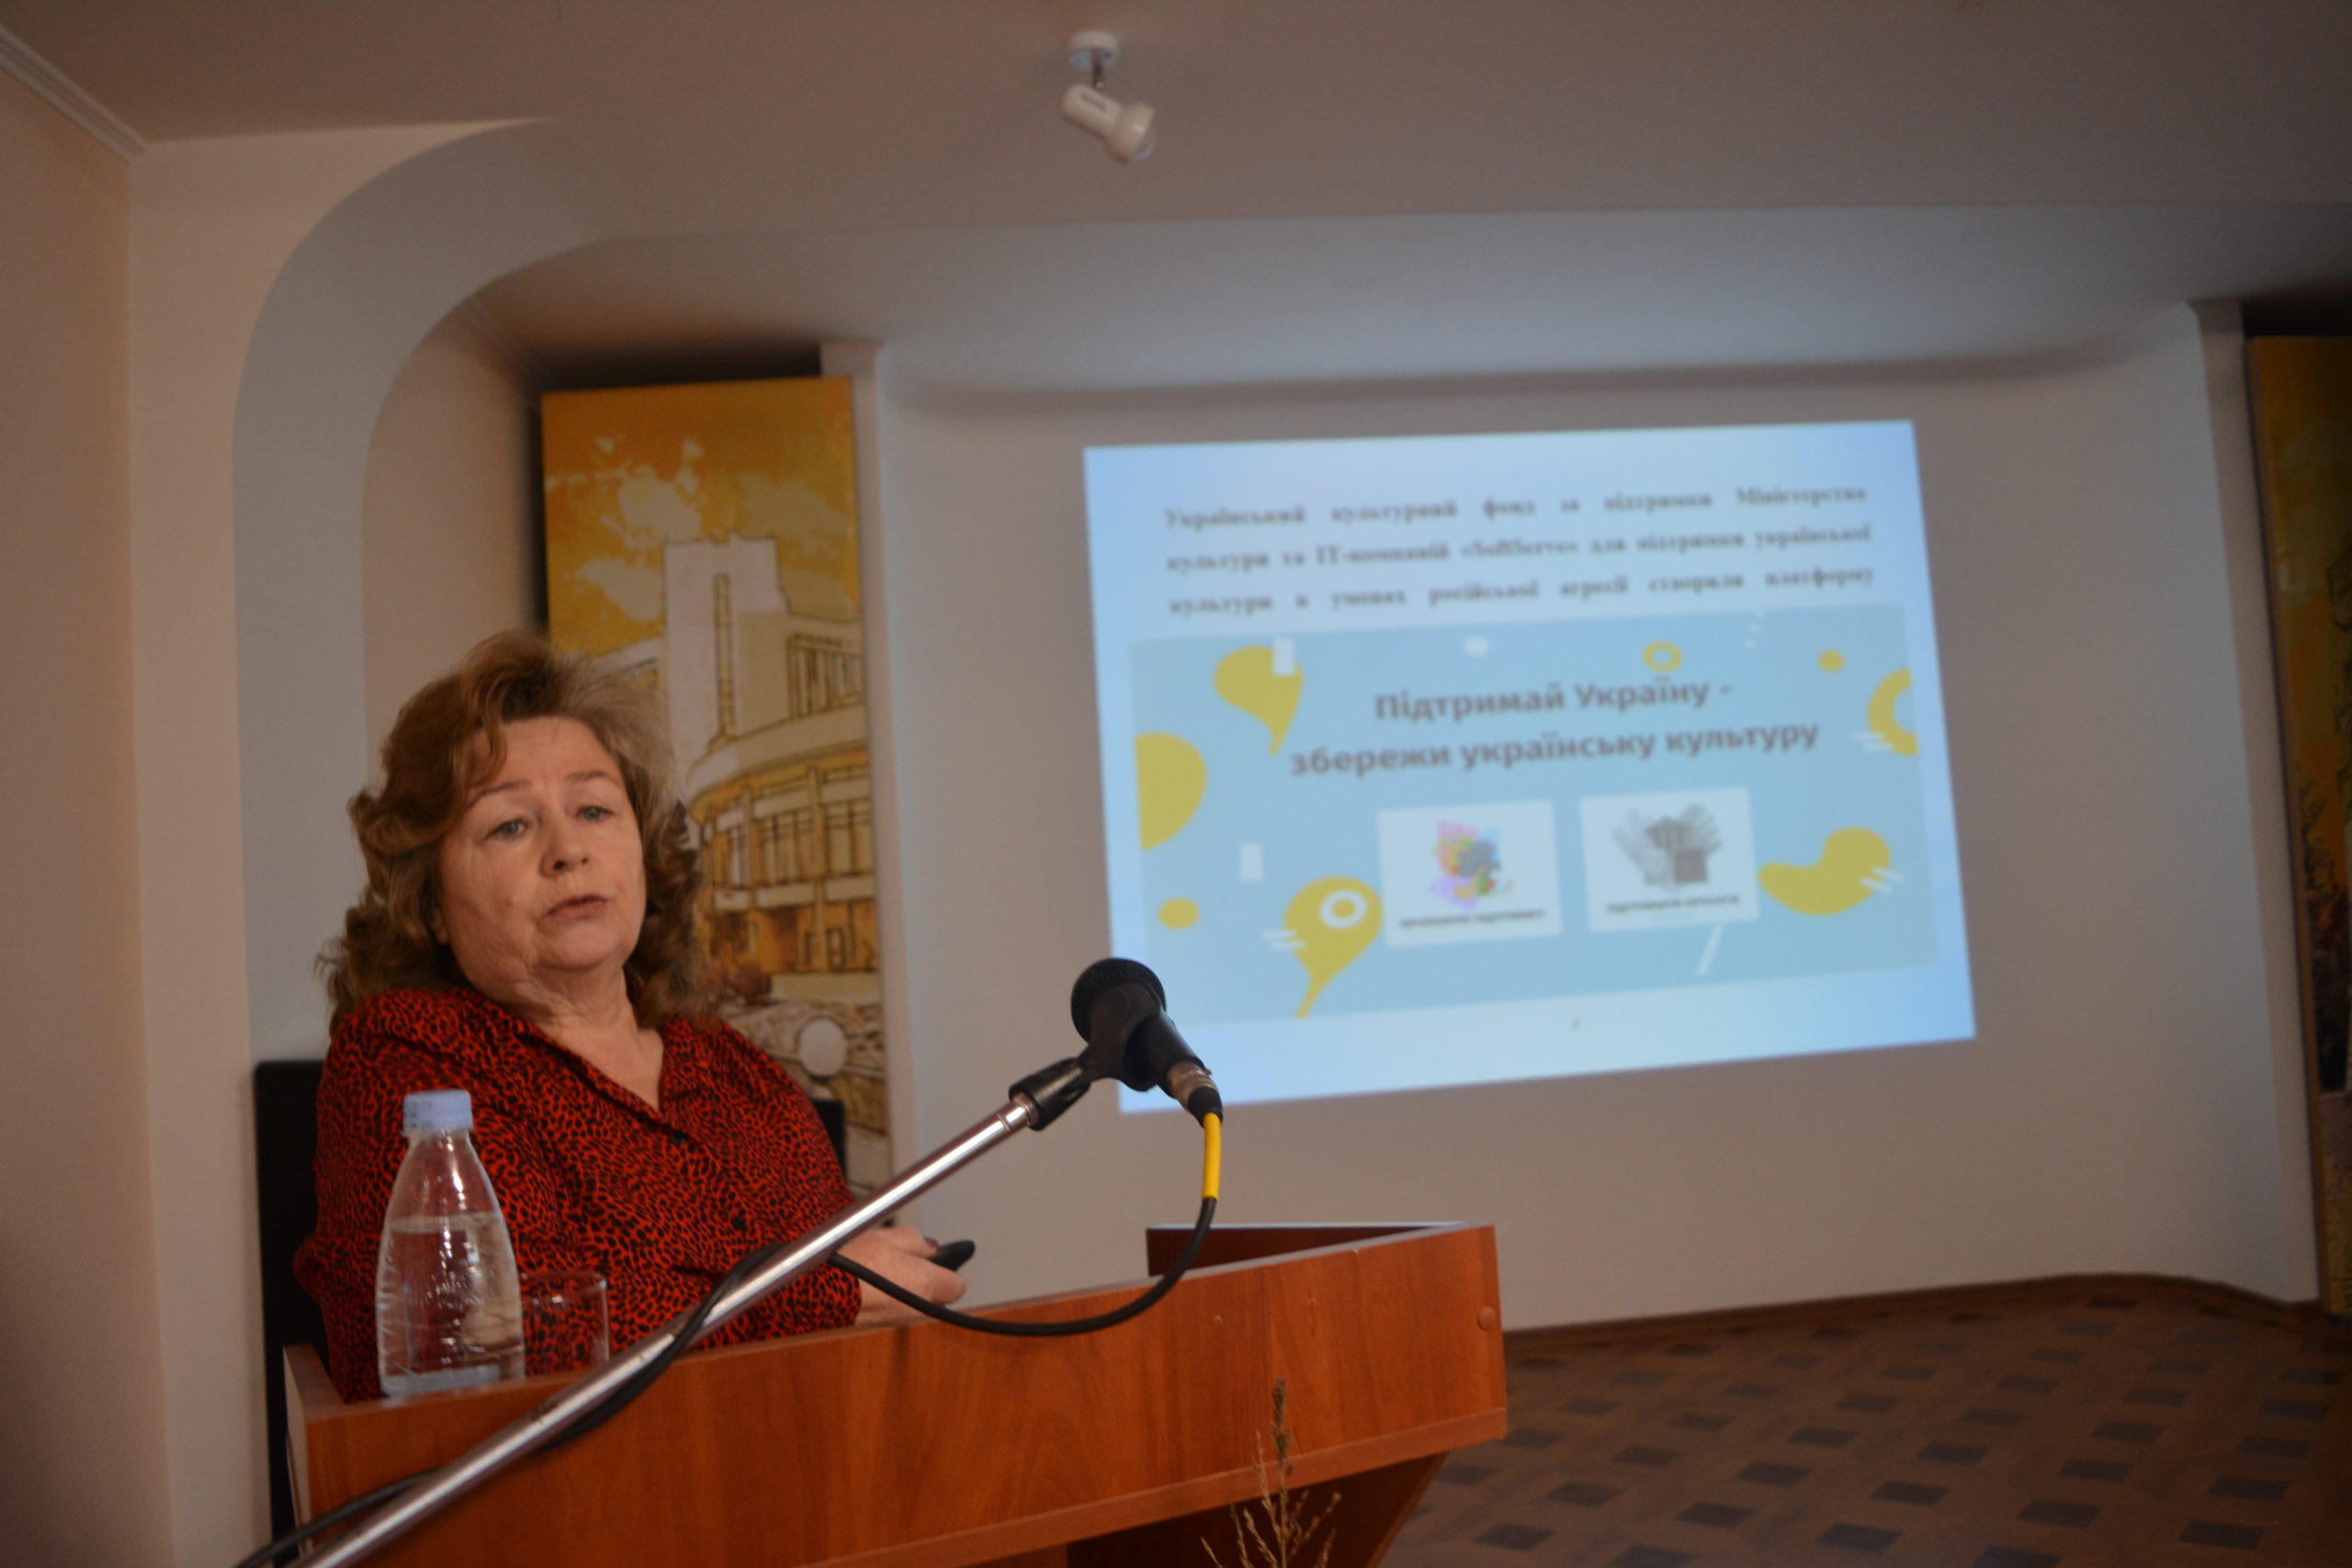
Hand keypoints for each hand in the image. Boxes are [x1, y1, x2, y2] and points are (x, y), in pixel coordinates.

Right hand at [840, 1225, 968, 1325]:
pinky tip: (867, 1282)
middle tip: (906, 1261)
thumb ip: (915, 1240)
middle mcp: (916, 1310)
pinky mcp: (877, 1328)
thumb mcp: (886, 1237)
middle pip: (936, 1298)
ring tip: (880, 1268)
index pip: (957, 1286)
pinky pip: (891, 1311)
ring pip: (912, 1305)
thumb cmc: (849, 1265)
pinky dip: (884, 1299)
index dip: (947, 1271)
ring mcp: (896, 1322)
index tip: (937, 1260)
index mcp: (926, 1285)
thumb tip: (929, 1246)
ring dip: (903, 1291)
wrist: (812, 1294)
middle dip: (926, 1282)